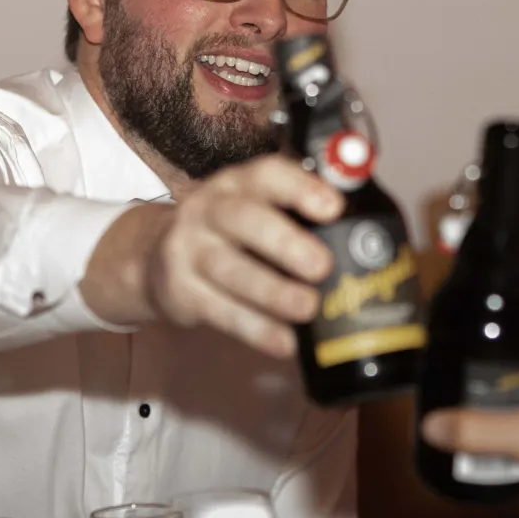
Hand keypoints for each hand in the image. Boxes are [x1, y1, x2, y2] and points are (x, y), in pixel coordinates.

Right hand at [81, 155, 342, 356]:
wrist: (152, 257)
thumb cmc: (229, 234)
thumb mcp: (255, 210)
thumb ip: (301, 217)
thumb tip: (366, 239)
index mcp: (238, 184)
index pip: (267, 174)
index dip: (300, 188)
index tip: (333, 207)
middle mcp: (209, 210)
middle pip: (244, 220)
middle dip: (285, 243)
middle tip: (322, 266)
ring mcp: (189, 250)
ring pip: (231, 270)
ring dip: (273, 292)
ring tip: (308, 308)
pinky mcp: (179, 291)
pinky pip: (220, 311)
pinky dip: (255, 329)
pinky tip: (284, 342)